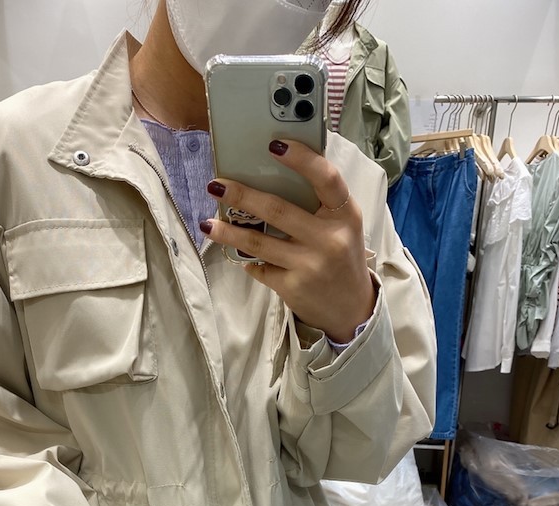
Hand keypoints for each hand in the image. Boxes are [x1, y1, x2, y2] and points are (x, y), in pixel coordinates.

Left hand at [202, 140, 375, 342]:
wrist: (351, 307)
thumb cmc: (342, 255)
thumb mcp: (343, 225)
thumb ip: (319, 202)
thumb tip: (272, 171)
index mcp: (345, 214)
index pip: (326, 178)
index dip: (302, 159)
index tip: (274, 145)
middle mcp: (329, 239)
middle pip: (278, 210)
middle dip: (242, 196)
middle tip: (216, 185)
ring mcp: (310, 265)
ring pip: (259, 242)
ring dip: (228, 232)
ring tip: (207, 224)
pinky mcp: (293, 287)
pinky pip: (259, 267)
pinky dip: (245, 258)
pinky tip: (235, 251)